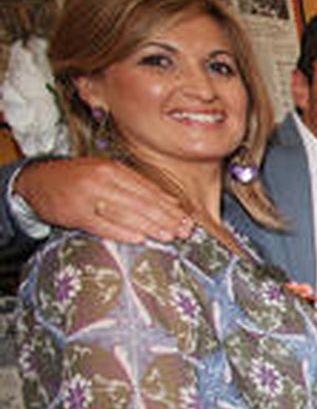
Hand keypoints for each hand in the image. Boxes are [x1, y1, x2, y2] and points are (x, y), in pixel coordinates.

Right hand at [17, 157, 193, 243]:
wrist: (37, 180)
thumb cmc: (77, 179)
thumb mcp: (105, 174)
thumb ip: (135, 185)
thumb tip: (170, 201)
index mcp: (112, 169)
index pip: (147, 189)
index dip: (169, 205)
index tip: (186, 218)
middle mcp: (102, 180)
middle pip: (141, 202)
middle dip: (166, 218)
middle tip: (184, 231)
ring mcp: (88, 197)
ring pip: (126, 213)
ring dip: (151, 226)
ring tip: (169, 236)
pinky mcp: (76, 213)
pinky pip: (103, 225)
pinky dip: (122, 232)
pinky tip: (139, 238)